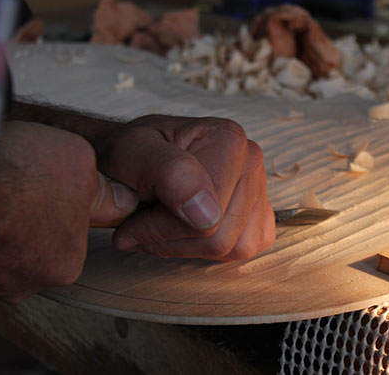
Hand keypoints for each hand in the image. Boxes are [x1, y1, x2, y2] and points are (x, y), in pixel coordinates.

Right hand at [0, 121, 137, 301]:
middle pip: (34, 249)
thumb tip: (122, 201)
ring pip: (1, 252)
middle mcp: (24, 284)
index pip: (71, 240)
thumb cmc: (15, 171)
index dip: (61, 210)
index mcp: (65, 265)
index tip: (48, 191)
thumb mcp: (80, 164)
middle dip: (29, 222)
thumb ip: (104, 191)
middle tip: (19, 190)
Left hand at [96, 115, 274, 260]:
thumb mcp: (129, 152)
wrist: (136, 155)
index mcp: (227, 139)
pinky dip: (211, 249)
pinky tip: (186, 228)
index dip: (159, 229)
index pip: (205, 218)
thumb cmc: (132, 154)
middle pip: (222, 237)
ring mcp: (259, 187)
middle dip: (173, 241)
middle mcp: (250, 160)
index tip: (130, 222)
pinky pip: (244, 248)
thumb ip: (166, 173)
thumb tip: (206, 214)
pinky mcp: (260, 211)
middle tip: (140, 225)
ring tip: (161, 226)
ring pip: (234, 248)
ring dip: (189, 247)